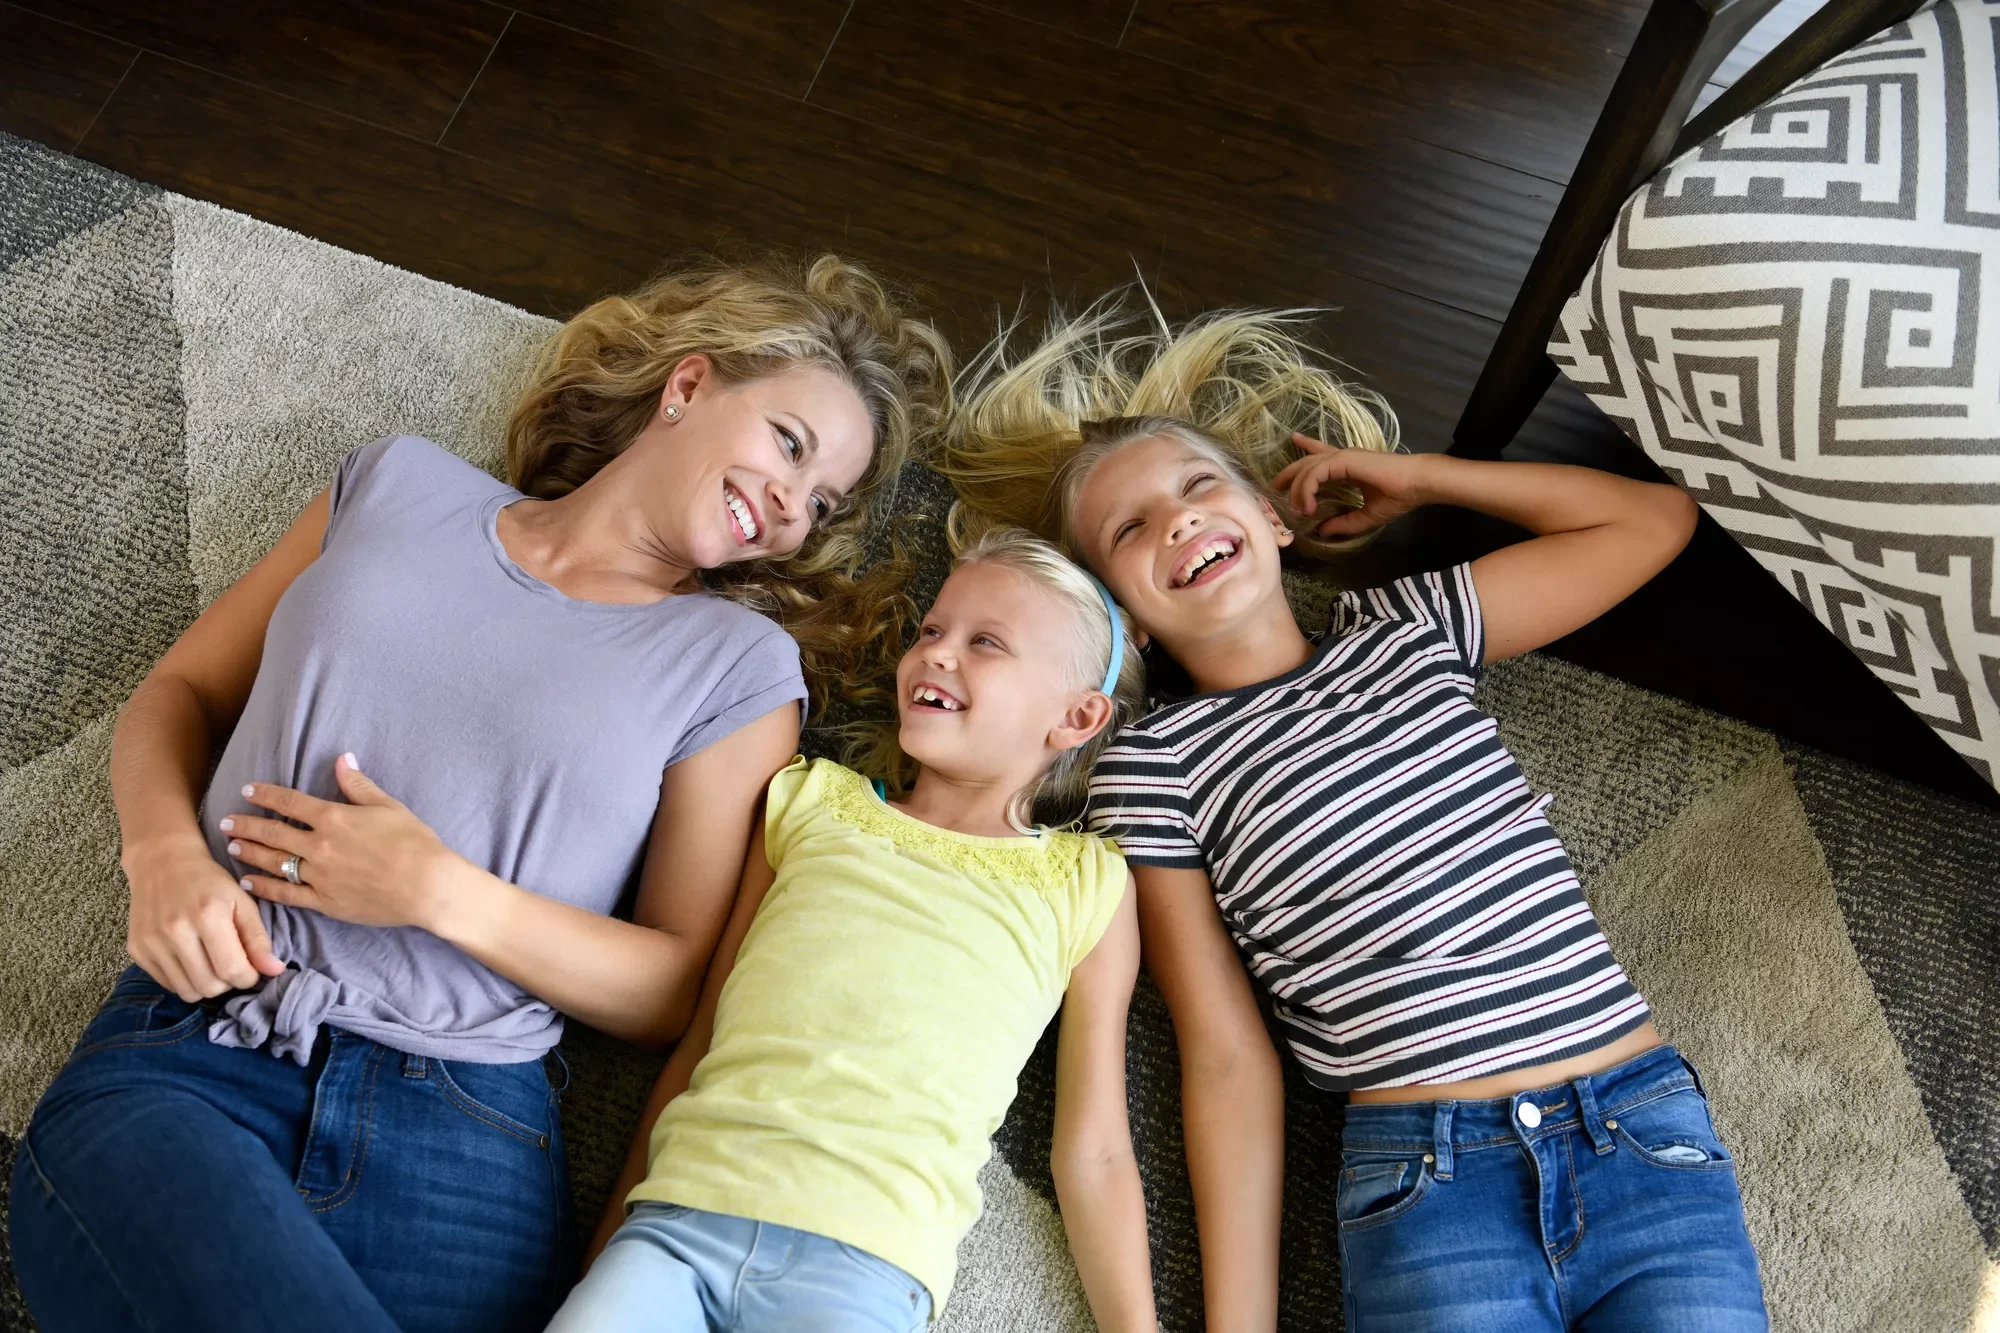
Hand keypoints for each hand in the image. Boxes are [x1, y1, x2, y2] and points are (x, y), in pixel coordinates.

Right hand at [125, 836, 286, 1000]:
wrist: (162, 862)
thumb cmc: (209, 881)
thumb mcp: (242, 902)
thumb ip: (259, 938)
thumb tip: (275, 970)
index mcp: (207, 915)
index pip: (231, 970)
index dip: (248, 978)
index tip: (252, 970)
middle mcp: (175, 931)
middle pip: (209, 986)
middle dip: (228, 983)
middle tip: (231, 964)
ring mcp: (151, 942)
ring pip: (187, 991)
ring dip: (206, 985)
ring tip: (212, 963)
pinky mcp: (136, 950)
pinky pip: (167, 984)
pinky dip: (185, 980)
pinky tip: (191, 960)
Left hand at [221, 754, 464, 931]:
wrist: (427, 886)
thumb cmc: (414, 843)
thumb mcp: (388, 806)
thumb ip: (358, 785)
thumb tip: (341, 759)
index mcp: (334, 818)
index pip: (290, 803)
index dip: (265, 795)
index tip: (247, 790)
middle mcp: (319, 846)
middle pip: (273, 832)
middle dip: (246, 824)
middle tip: (224, 820)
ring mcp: (319, 876)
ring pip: (273, 862)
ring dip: (250, 852)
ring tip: (232, 846)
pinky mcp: (324, 902)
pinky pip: (286, 894)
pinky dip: (265, 887)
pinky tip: (249, 882)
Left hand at [1270, 433, 1433, 537]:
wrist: (1417, 485)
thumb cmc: (1398, 496)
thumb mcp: (1366, 516)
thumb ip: (1344, 522)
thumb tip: (1322, 530)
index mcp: (1349, 466)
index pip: (1320, 456)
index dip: (1305, 450)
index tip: (1293, 448)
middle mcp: (1342, 458)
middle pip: (1306, 461)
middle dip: (1289, 473)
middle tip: (1274, 486)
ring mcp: (1342, 457)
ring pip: (1307, 468)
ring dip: (1298, 489)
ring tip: (1298, 510)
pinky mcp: (1344, 460)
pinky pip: (1315, 472)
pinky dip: (1308, 488)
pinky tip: (1309, 505)